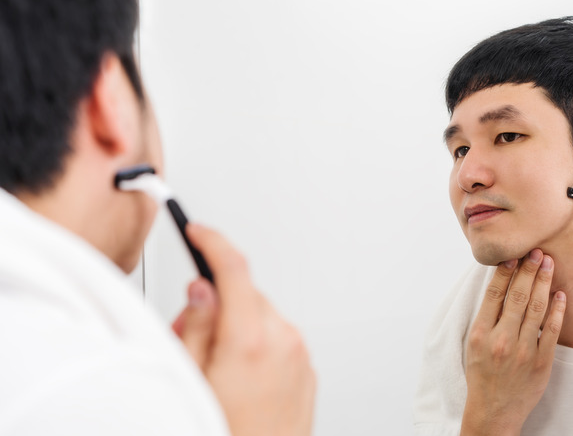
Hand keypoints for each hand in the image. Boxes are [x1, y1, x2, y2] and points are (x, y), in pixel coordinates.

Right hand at [172, 224, 315, 435]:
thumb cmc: (228, 433)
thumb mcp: (191, 382)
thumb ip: (196, 328)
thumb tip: (201, 292)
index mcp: (250, 340)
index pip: (233, 269)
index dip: (211, 242)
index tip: (197, 231)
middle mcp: (283, 341)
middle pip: (246, 294)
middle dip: (216, 301)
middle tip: (189, 333)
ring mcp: (300, 355)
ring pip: (262, 316)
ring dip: (238, 324)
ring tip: (216, 368)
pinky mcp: (308, 369)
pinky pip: (279, 339)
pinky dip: (258, 343)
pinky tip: (241, 379)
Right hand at [461, 249, 565, 435]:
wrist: (493, 410)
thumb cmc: (482, 375)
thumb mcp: (474, 344)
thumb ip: (486, 317)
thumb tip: (499, 286)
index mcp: (480, 333)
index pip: (494, 294)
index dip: (505, 271)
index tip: (514, 255)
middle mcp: (501, 339)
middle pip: (517, 296)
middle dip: (529, 270)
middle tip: (537, 251)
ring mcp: (523, 350)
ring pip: (536, 308)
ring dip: (543, 283)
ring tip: (549, 264)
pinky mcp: (541, 362)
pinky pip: (552, 330)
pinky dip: (557, 310)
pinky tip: (560, 294)